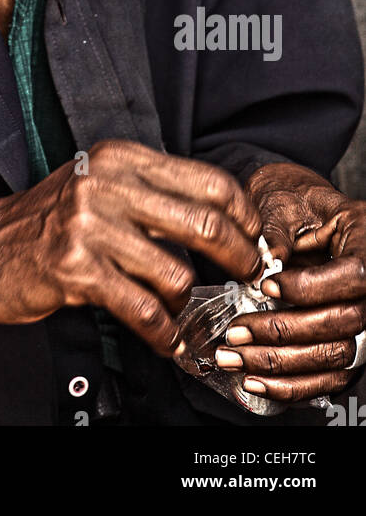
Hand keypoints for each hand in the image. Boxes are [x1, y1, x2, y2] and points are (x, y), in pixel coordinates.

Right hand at [0, 139, 261, 352]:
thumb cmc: (47, 224)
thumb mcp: (100, 187)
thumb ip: (152, 194)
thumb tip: (223, 219)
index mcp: (119, 156)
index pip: (208, 181)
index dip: (242, 216)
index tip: (252, 238)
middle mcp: (106, 182)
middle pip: (204, 223)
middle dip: (237, 259)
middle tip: (246, 277)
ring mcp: (89, 225)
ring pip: (176, 274)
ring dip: (187, 302)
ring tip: (181, 310)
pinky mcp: (76, 269)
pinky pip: (143, 309)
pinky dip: (163, 332)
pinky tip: (165, 338)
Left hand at [216, 163, 365, 403]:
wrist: (300, 212)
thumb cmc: (294, 202)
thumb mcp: (285, 202)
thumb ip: (277, 229)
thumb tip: (268, 259)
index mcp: (364, 243)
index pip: (353, 276)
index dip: (310, 287)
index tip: (267, 285)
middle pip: (343, 323)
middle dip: (284, 330)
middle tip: (237, 328)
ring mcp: (362, 321)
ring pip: (335, 356)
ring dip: (280, 363)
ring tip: (235, 356)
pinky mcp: (345, 343)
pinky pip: (328, 377)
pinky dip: (292, 385)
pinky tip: (256, 378)